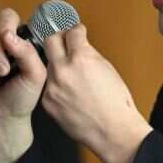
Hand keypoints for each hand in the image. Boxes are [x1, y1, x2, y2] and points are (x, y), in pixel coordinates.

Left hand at [39, 25, 151, 162]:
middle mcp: (63, 69)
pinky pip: (47, 85)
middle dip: (59, 39)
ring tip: (69, 73)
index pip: (72, 32)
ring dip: (57, 64)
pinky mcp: (47, 101)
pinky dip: (56, 85)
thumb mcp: (107, 69)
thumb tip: (81, 47)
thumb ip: (90, 55)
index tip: (77, 32)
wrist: (112, 131)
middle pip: (50, 41)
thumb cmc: (116, 104)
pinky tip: (68, 91)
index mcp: (82, 58)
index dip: (77, 31)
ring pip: (48, 64)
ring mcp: (52, 86)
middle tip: (65, 42)